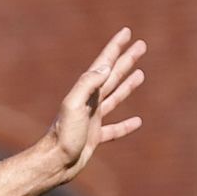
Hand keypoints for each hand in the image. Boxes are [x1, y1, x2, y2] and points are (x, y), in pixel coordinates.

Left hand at [44, 27, 145, 182]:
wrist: (55, 162)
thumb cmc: (63, 134)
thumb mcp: (73, 104)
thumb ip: (88, 84)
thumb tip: (106, 67)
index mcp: (86, 91)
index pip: (104, 63)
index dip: (115, 47)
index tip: (127, 32)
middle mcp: (90, 102)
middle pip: (113, 76)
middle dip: (126, 60)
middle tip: (141, 46)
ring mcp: (93, 119)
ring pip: (115, 97)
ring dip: (128, 85)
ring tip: (140, 74)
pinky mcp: (95, 137)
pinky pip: (115, 129)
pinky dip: (126, 125)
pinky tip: (137, 122)